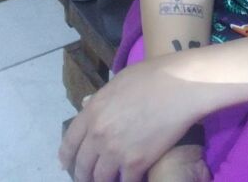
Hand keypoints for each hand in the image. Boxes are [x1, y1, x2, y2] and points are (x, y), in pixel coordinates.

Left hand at [58, 57, 202, 181]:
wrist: (180, 86)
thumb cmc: (152, 76)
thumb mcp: (119, 82)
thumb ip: (101, 100)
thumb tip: (88, 106)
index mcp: (93, 112)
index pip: (69, 142)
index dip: (67, 157)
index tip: (67, 164)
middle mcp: (99, 135)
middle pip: (83, 165)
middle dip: (84, 175)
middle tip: (89, 178)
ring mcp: (116, 151)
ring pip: (101, 178)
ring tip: (109, 181)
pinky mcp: (136, 163)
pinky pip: (126, 181)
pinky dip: (127, 181)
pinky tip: (132, 178)